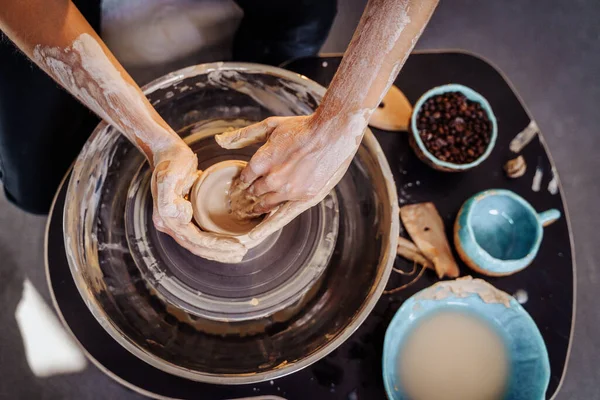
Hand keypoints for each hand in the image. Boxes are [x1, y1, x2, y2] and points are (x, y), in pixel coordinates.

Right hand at [150, 142, 246, 262]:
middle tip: (242, 253)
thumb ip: (169, 197)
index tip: (237, 246)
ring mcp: (174, 221)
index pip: (195, 240)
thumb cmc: (172, 160)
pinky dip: (213, 241)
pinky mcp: (182, 217)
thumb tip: (181, 216)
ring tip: (237, 253)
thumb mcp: (169, 174)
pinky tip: (226, 242)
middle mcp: (168, 223)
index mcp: (166, 218)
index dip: (216, 246)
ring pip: (198, 244)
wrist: (166, 150)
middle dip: (220, 253)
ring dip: (218, 251)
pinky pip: (199, 235)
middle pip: (197, 246)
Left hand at [216, 113, 364, 218]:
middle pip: (254, 193)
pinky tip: (254, 236)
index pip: (245, 178)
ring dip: (257, 208)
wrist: (332, 133)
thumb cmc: (302, 128)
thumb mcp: (270, 126)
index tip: (242, 185)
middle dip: (249, 195)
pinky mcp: (305, 198)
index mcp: (262, 161)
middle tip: (245, 200)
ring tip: (251, 212)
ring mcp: (289, 191)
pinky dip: (267, 226)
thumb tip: (219, 140)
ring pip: (265, 205)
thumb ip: (243, 135)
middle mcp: (273, 179)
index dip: (243, 182)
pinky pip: (282, 216)